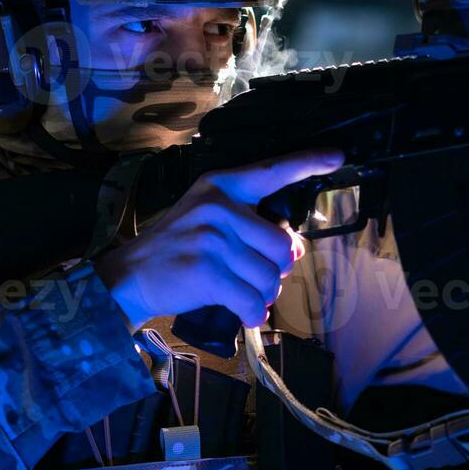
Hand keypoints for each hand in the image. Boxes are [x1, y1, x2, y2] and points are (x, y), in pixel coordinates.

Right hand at [94, 148, 342, 332]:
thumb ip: (253, 227)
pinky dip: (253, 313)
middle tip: (257, 274)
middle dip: (276, 268)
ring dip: (262, 294)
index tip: (337, 156)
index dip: (306, 162)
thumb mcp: (210, 220)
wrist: (131, 274)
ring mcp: (212, 240)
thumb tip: (297, 251)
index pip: (271, 171)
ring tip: (242, 291)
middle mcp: (219, 207)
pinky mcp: (207, 273)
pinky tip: (245, 312)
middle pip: (282, 245)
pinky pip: (252, 300)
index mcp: (222, 186)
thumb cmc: (179, 246)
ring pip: (269, 277)